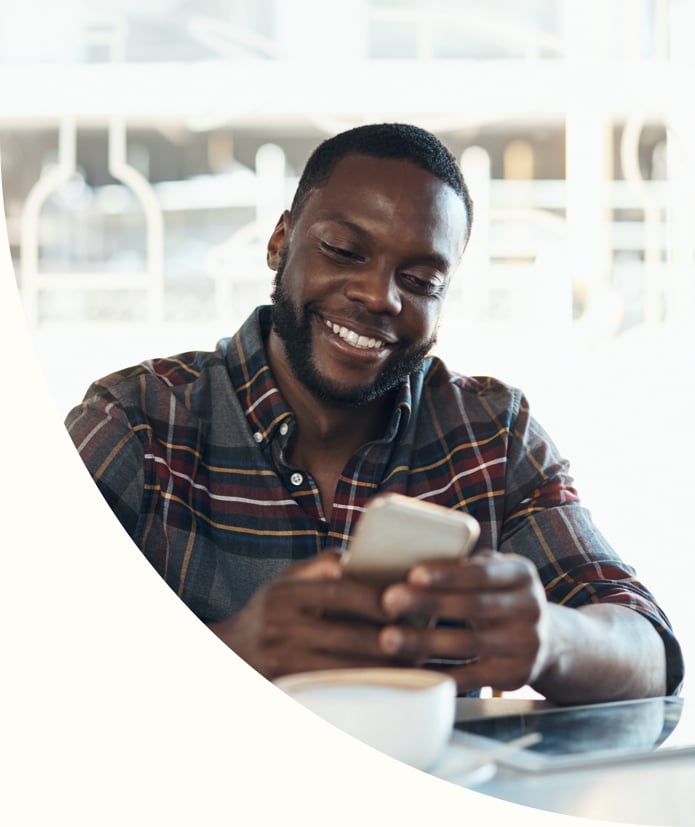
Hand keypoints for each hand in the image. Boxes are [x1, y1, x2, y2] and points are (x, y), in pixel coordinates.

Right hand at [208, 550, 396, 679]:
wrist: (225, 656)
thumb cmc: (268, 613)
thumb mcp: (285, 582)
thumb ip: (322, 567)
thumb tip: (367, 557)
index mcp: (285, 593)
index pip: (338, 591)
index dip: (375, 599)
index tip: (405, 603)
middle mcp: (280, 625)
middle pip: (346, 634)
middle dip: (388, 640)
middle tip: (421, 641)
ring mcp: (280, 660)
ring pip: (343, 669)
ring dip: (381, 669)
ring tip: (413, 665)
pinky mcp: (284, 687)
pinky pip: (332, 690)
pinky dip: (361, 688)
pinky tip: (385, 686)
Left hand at [377, 550, 552, 693]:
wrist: (550, 641)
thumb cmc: (501, 596)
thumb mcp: (496, 572)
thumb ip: (466, 563)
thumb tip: (412, 552)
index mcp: (521, 574)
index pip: (482, 572)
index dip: (448, 574)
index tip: (413, 575)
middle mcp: (530, 608)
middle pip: (473, 607)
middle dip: (428, 604)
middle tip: (389, 601)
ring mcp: (525, 645)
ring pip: (468, 644)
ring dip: (424, 641)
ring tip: (389, 637)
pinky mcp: (514, 676)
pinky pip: (470, 677)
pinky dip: (438, 673)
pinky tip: (409, 668)